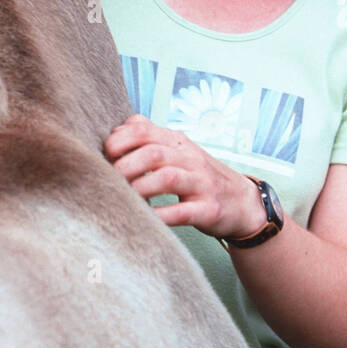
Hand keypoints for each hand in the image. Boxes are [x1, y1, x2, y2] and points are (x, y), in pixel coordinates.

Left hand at [104, 114, 266, 238]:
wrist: (242, 202)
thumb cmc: (198, 176)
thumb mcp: (177, 150)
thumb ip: (149, 139)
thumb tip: (114, 131)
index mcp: (176, 141)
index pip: (142, 128)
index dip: (118, 140)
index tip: (104, 156)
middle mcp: (189, 157)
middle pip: (152, 152)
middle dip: (125, 166)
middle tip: (110, 181)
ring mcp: (201, 182)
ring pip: (167, 177)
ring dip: (140, 188)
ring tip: (125, 198)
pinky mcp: (209, 209)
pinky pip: (183, 211)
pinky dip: (161, 215)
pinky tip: (146, 219)